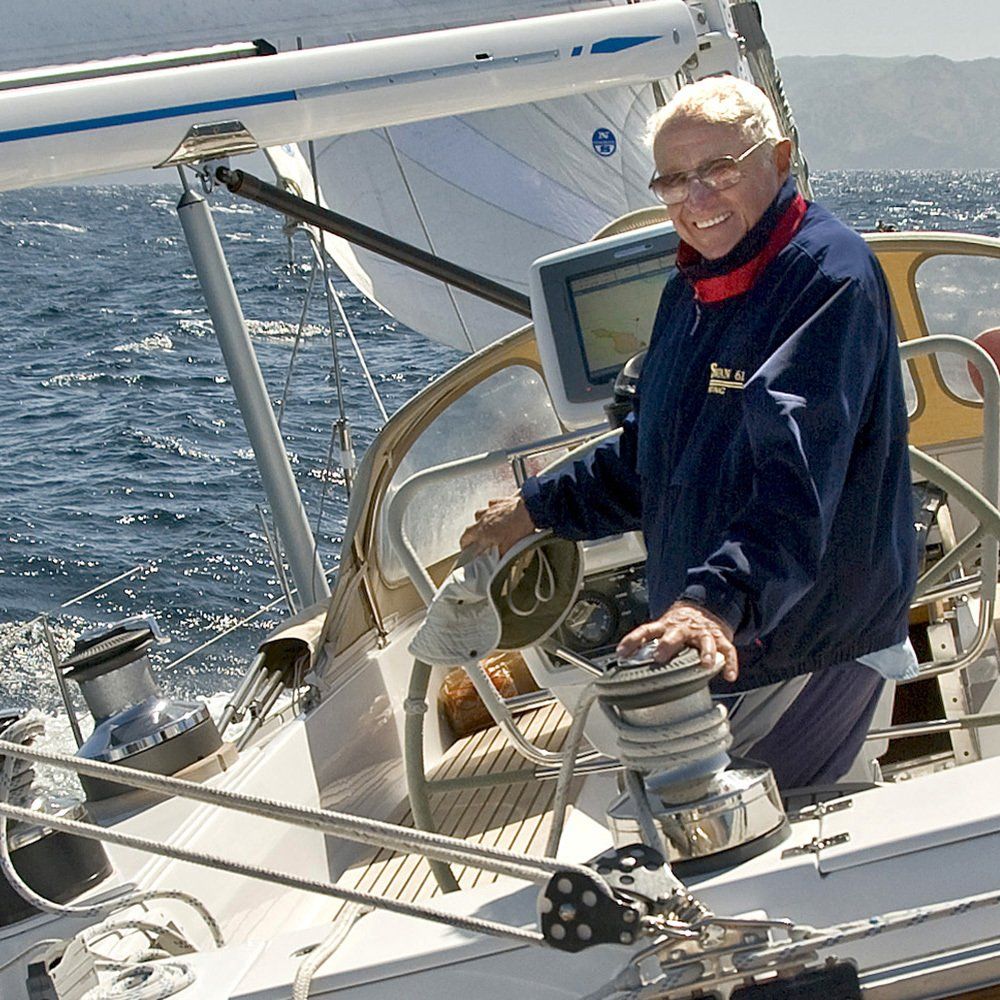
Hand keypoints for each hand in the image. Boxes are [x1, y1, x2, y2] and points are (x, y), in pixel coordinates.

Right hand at [459, 495, 535, 556]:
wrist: (529, 509)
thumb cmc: (519, 527)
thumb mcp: (509, 548)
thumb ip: (500, 556)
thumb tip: (497, 562)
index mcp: (483, 532)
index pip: (466, 541)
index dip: (465, 548)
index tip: (466, 553)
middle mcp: (484, 520)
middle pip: (469, 529)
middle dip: (468, 537)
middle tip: (470, 542)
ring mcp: (491, 509)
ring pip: (479, 515)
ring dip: (479, 522)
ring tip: (484, 527)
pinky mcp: (500, 502)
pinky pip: (491, 505)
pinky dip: (492, 510)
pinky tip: (497, 513)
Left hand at [616, 601, 738, 681]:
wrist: (704, 608)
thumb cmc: (680, 626)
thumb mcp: (663, 629)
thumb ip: (648, 644)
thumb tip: (624, 661)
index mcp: (666, 626)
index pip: (646, 630)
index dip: (633, 640)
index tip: (622, 652)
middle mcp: (683, 628)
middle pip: (674, 634)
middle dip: (667, 645)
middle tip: (660, 656)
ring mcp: (702, 633)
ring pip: (705, 641)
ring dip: (706, 652)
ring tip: (705, 663)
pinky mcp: (720, 638)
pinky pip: (727, 651)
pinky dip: (729, 663)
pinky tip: (729, 675)